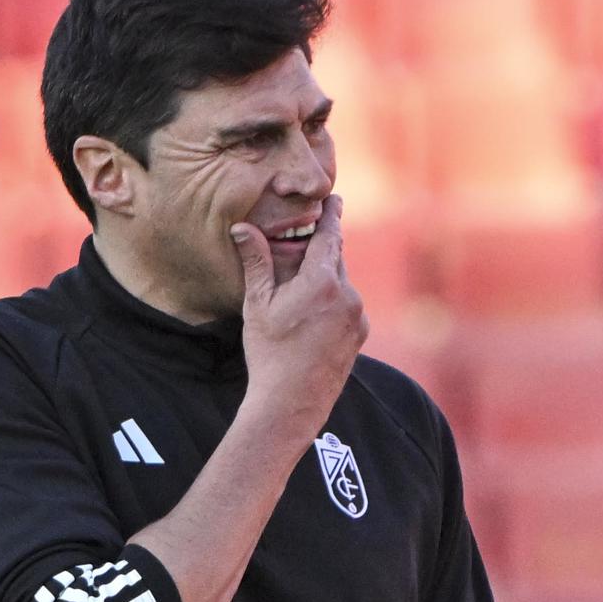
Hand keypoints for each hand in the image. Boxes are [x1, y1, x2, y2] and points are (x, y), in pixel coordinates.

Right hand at [231, 194, 367, 435]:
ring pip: (341, 285)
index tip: (335, 198)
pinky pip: (347, 307)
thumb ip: (256, 262)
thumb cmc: (269, 353)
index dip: (331, 215)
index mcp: (322, 281)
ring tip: (300, 298)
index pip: (330, 235)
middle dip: (320, 253)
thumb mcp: (258, 304)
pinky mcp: (360, 335)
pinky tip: (311, 321)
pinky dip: (333, 304)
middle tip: (304, 248)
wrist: (291, 403)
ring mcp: (358, 316)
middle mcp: (348, 294)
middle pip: (335, 260)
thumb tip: (241, 227)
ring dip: (325, 282)